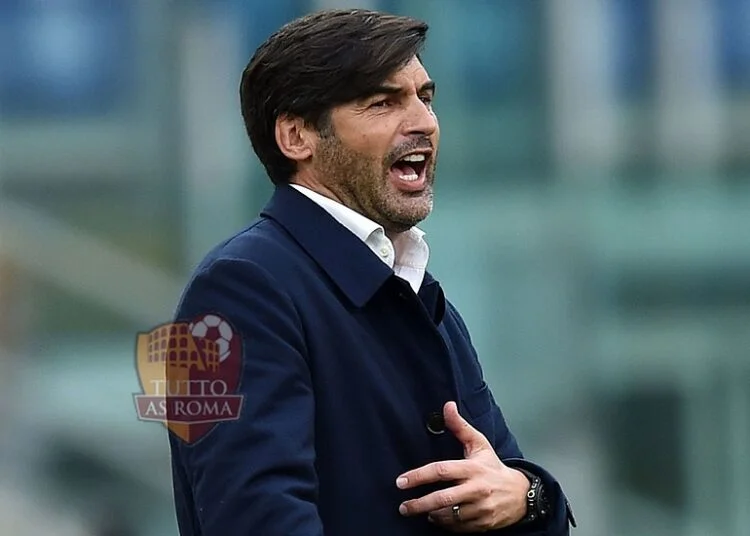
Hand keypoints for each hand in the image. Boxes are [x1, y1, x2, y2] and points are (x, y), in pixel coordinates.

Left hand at [396, 401, 529, 531]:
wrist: (522, 495)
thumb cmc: (494, 467)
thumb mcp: (479, 444)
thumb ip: (460, 427)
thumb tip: (447, 406)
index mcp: (473, 468)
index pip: (441, 471)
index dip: (419, 476)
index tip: (401, 482)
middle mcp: (477, 489)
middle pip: (442, 499)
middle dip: (419, 504)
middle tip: (403, 507)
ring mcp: (481, 508)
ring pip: (448, 516)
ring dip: (431, 514)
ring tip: (423, 510)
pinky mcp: (484, 524)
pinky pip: (458, 527)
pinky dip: (445, 524)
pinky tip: (438, 518)